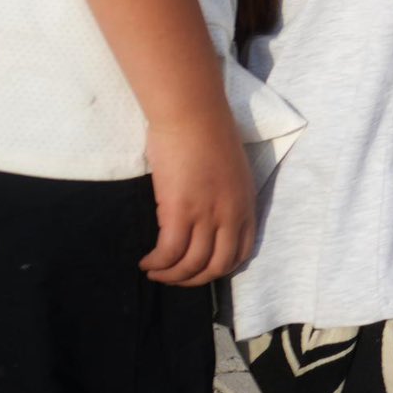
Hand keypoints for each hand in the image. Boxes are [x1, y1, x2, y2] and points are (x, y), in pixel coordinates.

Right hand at [139, 112, 256, 286]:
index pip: (241, 252)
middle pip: (218, 266)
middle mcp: (232, 214)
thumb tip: (207, 212)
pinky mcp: (180, 210)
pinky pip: (169, 253)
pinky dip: (157, 264)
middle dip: (194, 280)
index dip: (218, 268)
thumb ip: (225, 195)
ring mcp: (208, 214)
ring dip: (171, 276)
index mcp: (246, 204)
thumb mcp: (230, 170)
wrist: (192, 113)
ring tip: (155, 271)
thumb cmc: (207, 132)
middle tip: (173, 276)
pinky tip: (146, 262)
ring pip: (192, 265)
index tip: (199, 268)